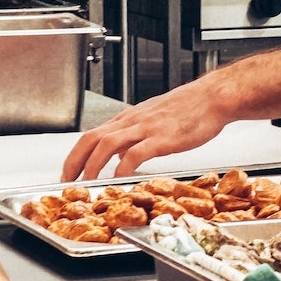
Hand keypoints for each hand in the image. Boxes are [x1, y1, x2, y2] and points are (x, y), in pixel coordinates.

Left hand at [62, 84, 230, 180]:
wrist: (213, 97)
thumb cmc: (190, 108)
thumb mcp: (155, 119)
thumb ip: (135, 136)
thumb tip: (121, 155)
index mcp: (128, 118)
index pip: (91, 135)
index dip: (75, 155)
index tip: (70, 172)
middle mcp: (131, 121)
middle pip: (90, 139)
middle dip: (74, 162)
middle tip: (67, 181)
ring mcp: (145, 128)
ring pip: (106, 145)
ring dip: (92, 166)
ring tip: (88, 183)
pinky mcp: (162, 138)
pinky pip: (135, 153)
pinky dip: (123, 167)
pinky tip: (121, 178)